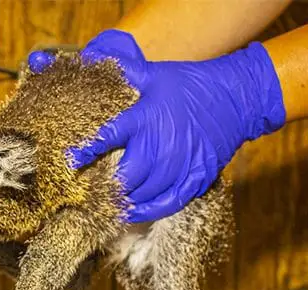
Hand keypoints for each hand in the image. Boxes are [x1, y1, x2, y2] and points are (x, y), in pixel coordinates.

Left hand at [28, 30, 285, 222]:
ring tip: (111, 203)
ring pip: (146, 193)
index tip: (71, 161)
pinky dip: (149, 210)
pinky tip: (135, 212)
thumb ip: (124, 72)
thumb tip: (93, 58)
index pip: (110, 136)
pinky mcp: (196, 178)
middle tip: (94, 191)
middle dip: (109, 185)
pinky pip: (169, 202)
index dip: (88, 151)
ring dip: (126, 200)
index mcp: (146, 117)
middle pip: (128, 176)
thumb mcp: (154, 75)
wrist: (235, 99)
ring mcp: (181, 164)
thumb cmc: (190, 84)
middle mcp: (162, 143)